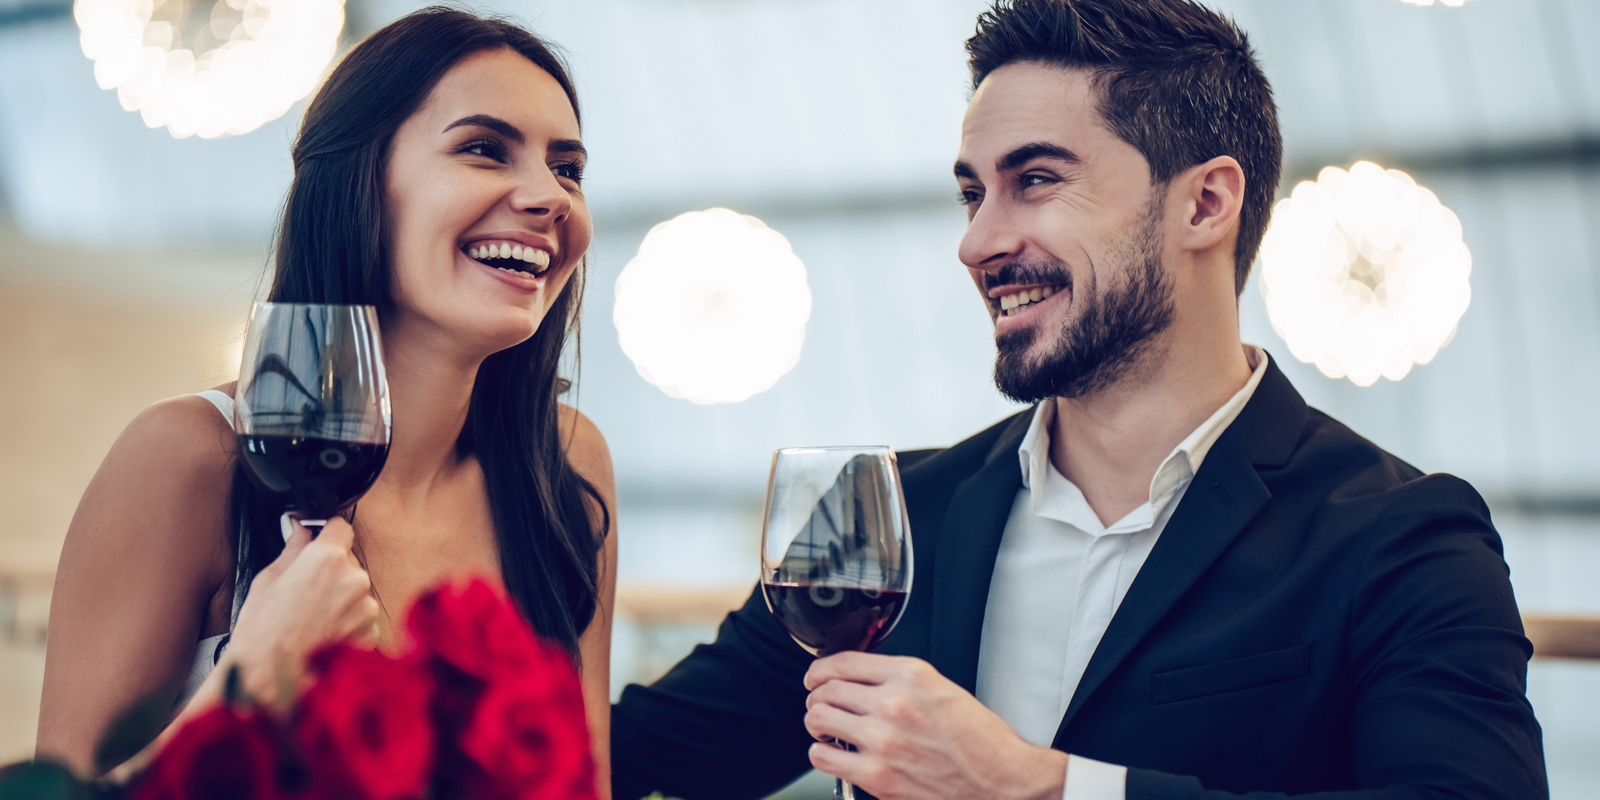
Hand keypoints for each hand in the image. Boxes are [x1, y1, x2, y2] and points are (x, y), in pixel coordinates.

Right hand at [222, 515, 379, 707]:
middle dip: (332, 572)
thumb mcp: (268, 581)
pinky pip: (362, 619)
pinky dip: (348, 624)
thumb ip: (293, 550)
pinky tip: (323, 635)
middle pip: (349, 562)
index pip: (341, 527)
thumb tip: (300, 529)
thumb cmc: (261, 633)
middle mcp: (353, 579)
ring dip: (341, 600)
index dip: (330, 534)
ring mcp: (365, 607)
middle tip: (306, 593)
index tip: (322, 542)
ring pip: (356, 592)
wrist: (268, 680)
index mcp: (326, 559)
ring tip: (312, 620)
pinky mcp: (371, 632)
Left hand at [803, 652, 1068, 799]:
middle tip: (819, 702)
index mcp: (912, 675)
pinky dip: (821, 753)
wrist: (1004, 783)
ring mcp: (882, 740)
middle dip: (817, 695)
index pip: (846, 661)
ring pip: (820, 719)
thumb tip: (865, 681)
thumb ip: (903, 682)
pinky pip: (824, 757)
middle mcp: (893, 703)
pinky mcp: (877, 775)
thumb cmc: (983, 743)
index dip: (821, 668)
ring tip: (824, 727)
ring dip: (817, 721)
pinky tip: (831, 752)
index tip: (817, 674)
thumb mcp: (944, 690)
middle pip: (828, 689)